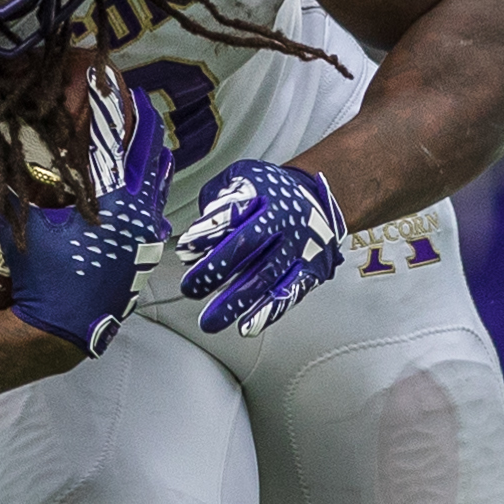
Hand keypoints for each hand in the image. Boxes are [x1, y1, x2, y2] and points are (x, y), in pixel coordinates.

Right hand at [0, 87, 172, 358]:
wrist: (66, 330)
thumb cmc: (48, 280)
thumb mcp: (25, 233)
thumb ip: (2, 195)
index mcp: (120, 205)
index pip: (131, 146)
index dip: (132, 115)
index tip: (131, 92)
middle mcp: (142, 218)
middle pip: (154, 160)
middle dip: (148, 131)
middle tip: (141, 105)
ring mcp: (147, 238)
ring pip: (158, 187)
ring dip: (151, 161)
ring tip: (146, 137)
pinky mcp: (144, 255)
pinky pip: (154, 212)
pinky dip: (150, 192)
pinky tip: (144, 186)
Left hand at [176, 160, 347, 336]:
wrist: (317, 197)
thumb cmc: (270, 191)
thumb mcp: (241, 177)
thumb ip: (216, 198)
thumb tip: (198, 230)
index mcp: (263, 198)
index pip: (233, 215)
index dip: (208, 233)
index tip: (185, 250)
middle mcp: (281, 224)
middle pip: (247, 248)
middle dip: (215, 271)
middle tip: (191, 288)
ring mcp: (296, 250)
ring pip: (265, 278)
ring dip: (236, 302)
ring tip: (212, 321)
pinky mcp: (308, 271)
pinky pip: (290, 294)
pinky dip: (268, 312)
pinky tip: (248, 326)